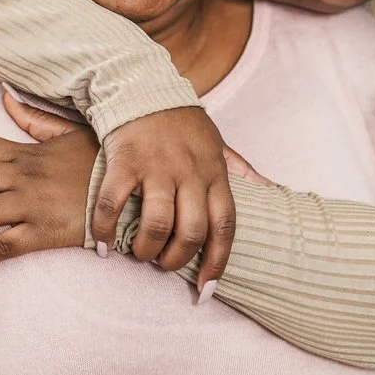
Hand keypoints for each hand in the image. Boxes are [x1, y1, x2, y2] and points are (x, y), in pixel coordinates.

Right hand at [67, 103, 235, 289]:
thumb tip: (274, 191)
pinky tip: (101, 243)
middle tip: (163, 263)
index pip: (225, 225)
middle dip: (177, 259)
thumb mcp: (220, 144)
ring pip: (157, 225)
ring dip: (146, 249)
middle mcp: (190, 173)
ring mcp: (157, 167)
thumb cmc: (183, 123)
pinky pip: (113, 204)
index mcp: (215, 173)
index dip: (218, 261)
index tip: (206, 288)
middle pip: (192, 232)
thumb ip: (243, 170)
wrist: (144, 86)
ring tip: (139, 253)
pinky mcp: (125, 161)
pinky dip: (104, 229)